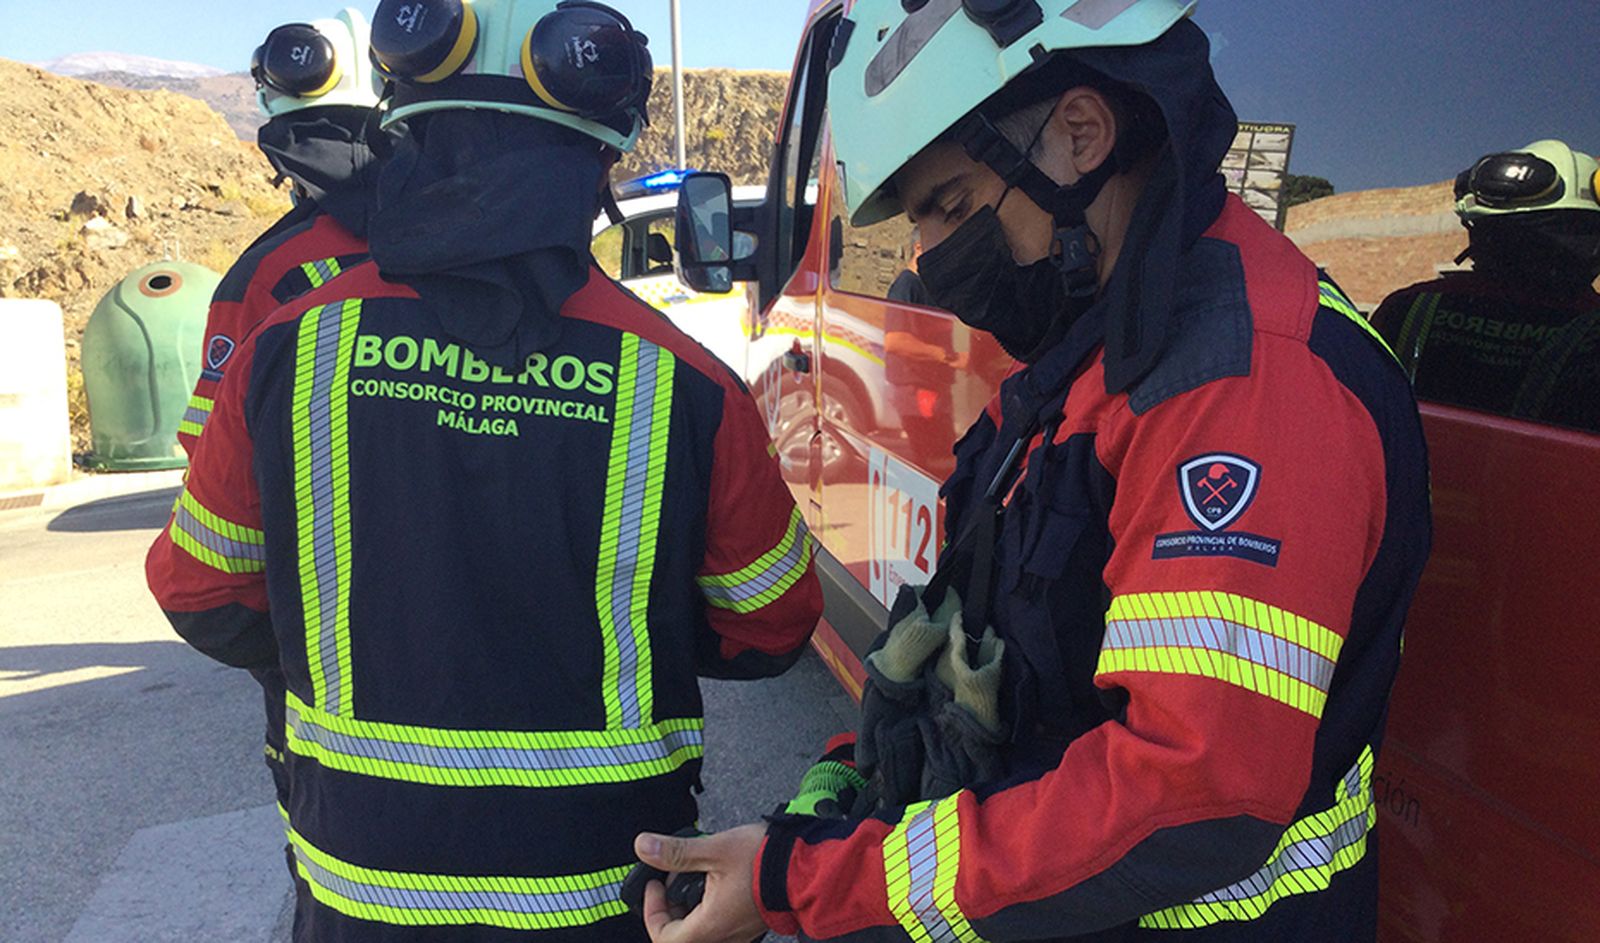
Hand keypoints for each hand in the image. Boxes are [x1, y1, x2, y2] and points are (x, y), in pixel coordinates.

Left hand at [635, 825, 767, 942]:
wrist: (807, 867)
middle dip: (669, 907)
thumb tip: (644, 847)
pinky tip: (715, 881)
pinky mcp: (750, 925)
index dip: (652, 912)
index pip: (665, 939)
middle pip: (681, 937)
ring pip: (700, 932)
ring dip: (688, 907)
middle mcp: (724, 937)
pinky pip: (719, 925)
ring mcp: (739, 934)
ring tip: (695, 876)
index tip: (655, 885)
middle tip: (673, 878)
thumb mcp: (714, 850)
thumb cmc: (765, 861)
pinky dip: (708, 908)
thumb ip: (676, 853)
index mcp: (710, 926)